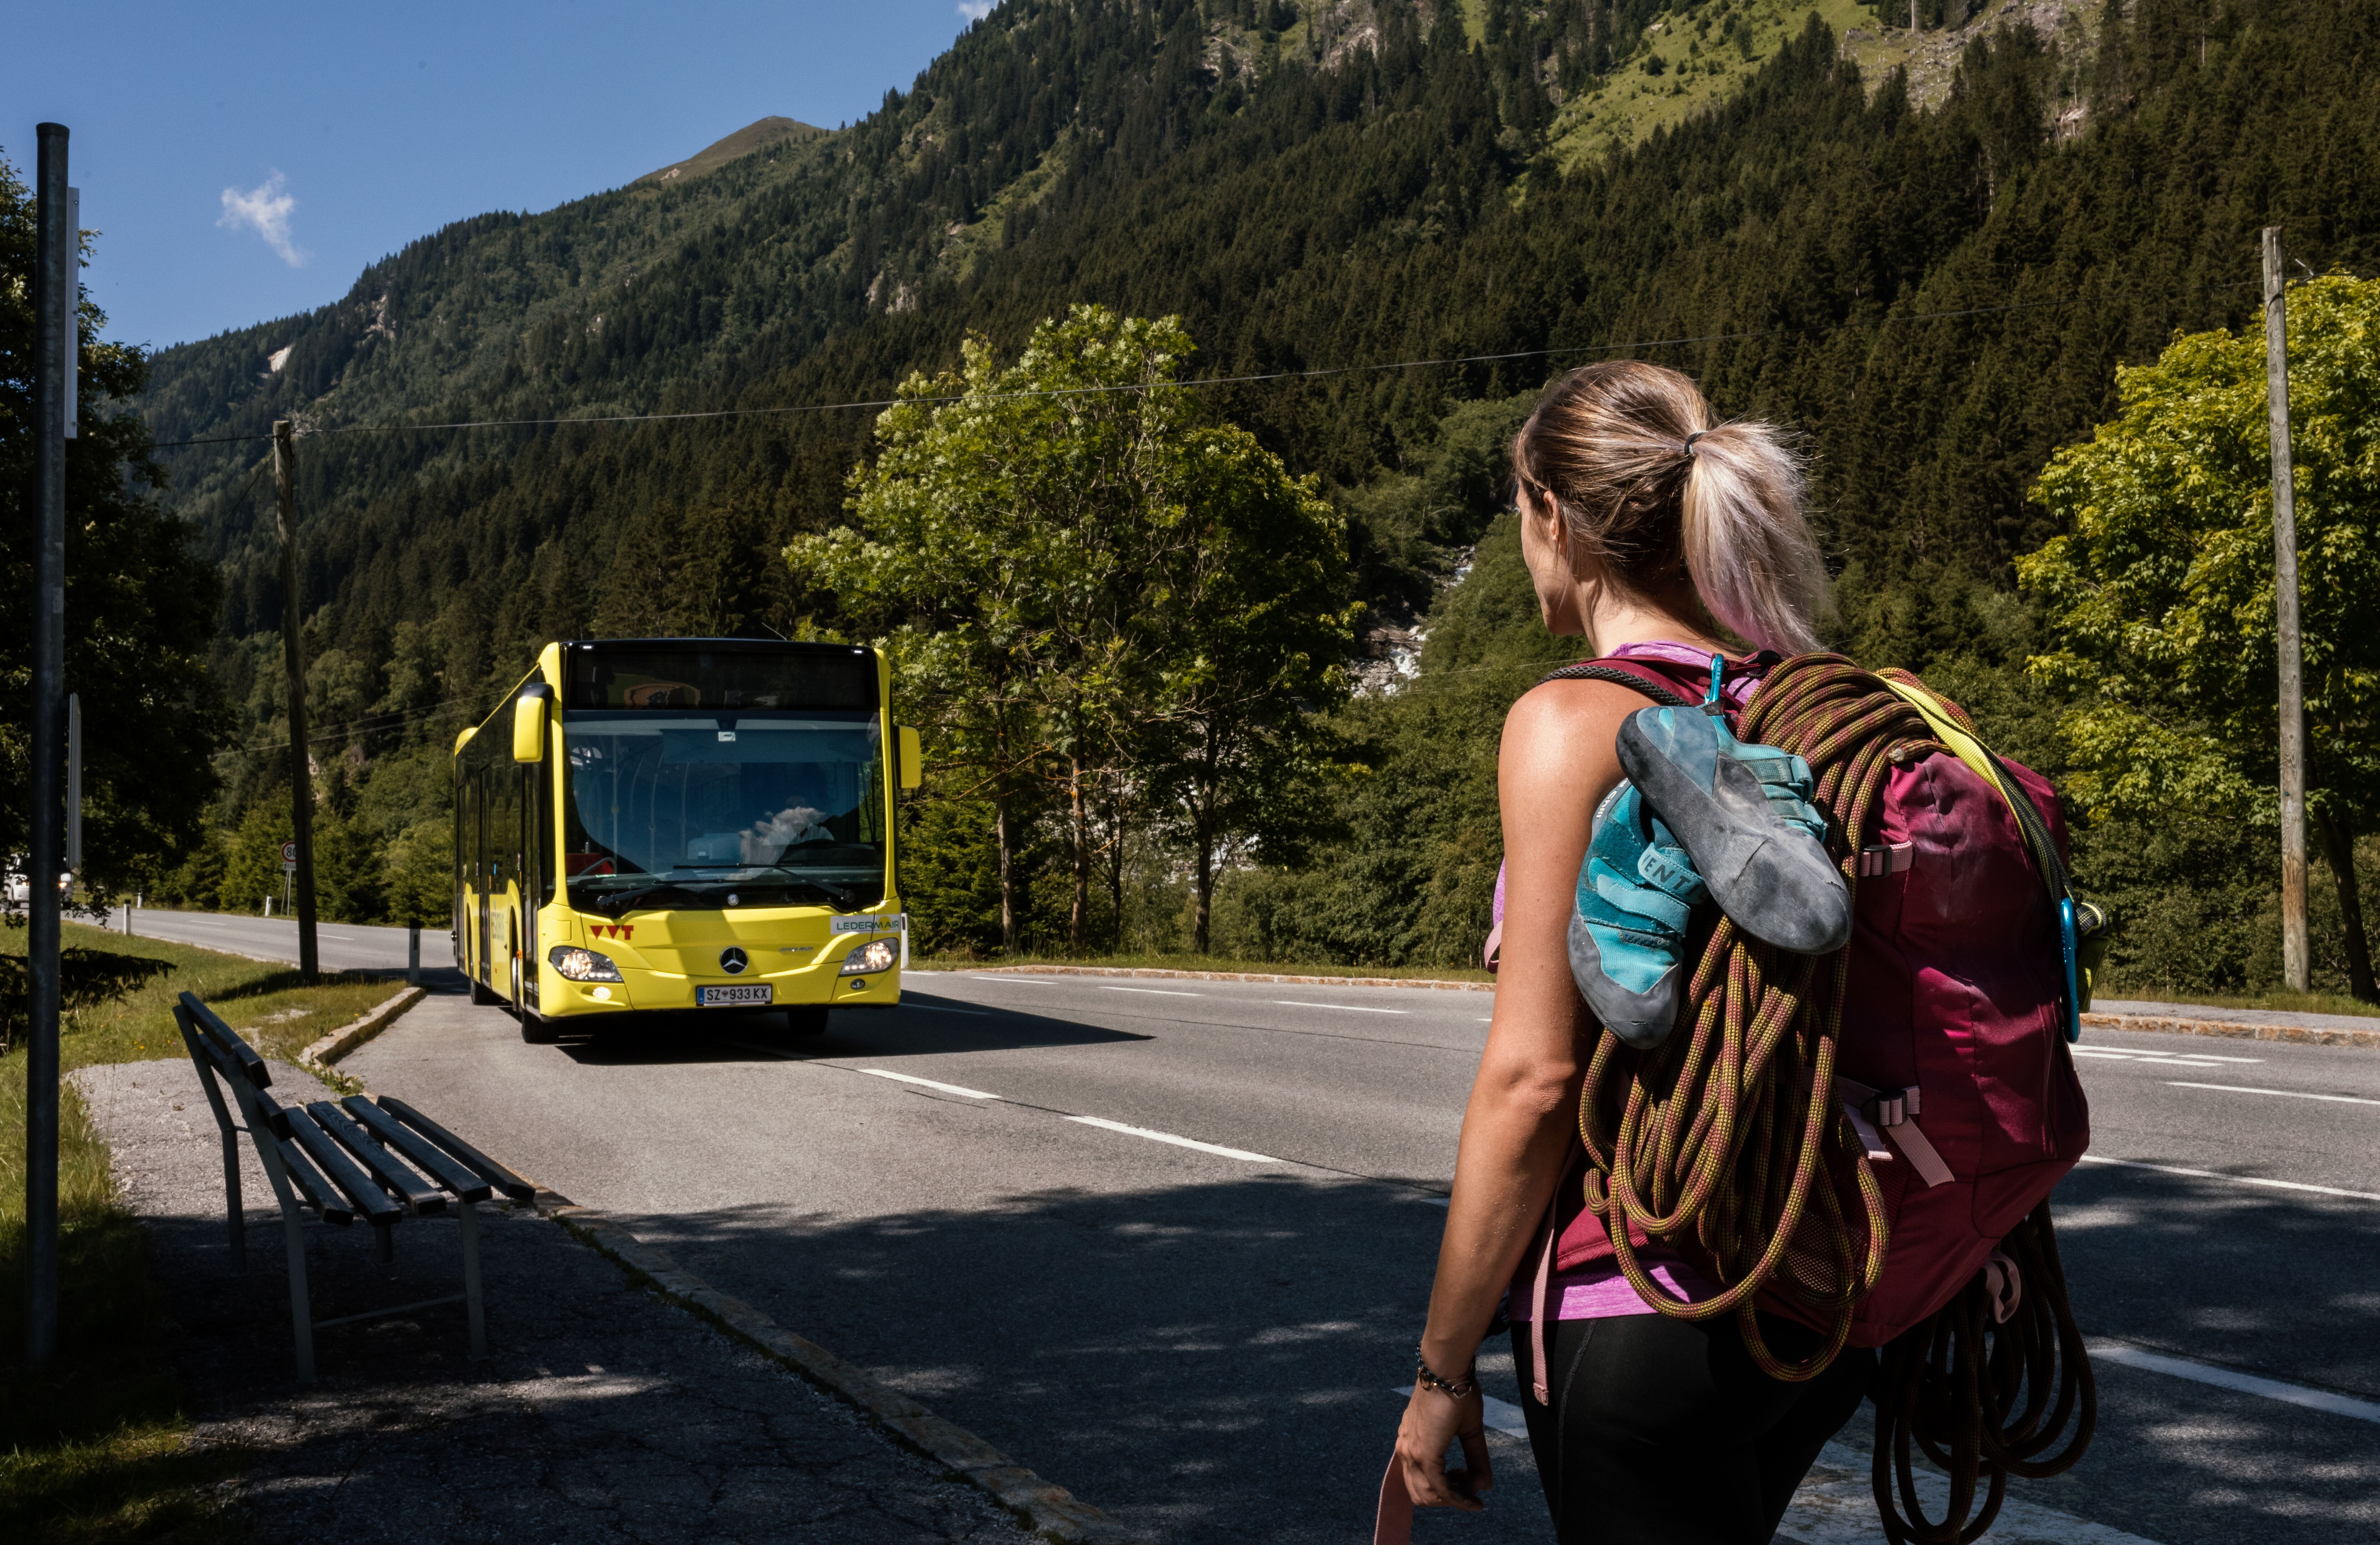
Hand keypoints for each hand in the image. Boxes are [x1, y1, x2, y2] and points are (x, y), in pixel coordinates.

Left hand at [1394, 1379, 1492, 1512]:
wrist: (1447, 1372)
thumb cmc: (1457, 1393)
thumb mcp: (1468, 1430)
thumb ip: (1475, 1458)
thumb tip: (1486, 1486)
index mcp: (1411, 1444)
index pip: (1421, 1483)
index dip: (1445, 1492)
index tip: (1468, 1487)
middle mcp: (1405, 1452)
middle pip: (1421, 1495)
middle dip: (1448, 1498)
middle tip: (1469, 1486)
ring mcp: (1411, 1454)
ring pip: (1429, 1496)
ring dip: (1454, 1499)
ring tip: (1473, 1487)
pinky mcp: (1424, 1455)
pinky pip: (1441, 1489)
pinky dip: (1459, 1499)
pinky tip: (1475, 1500)